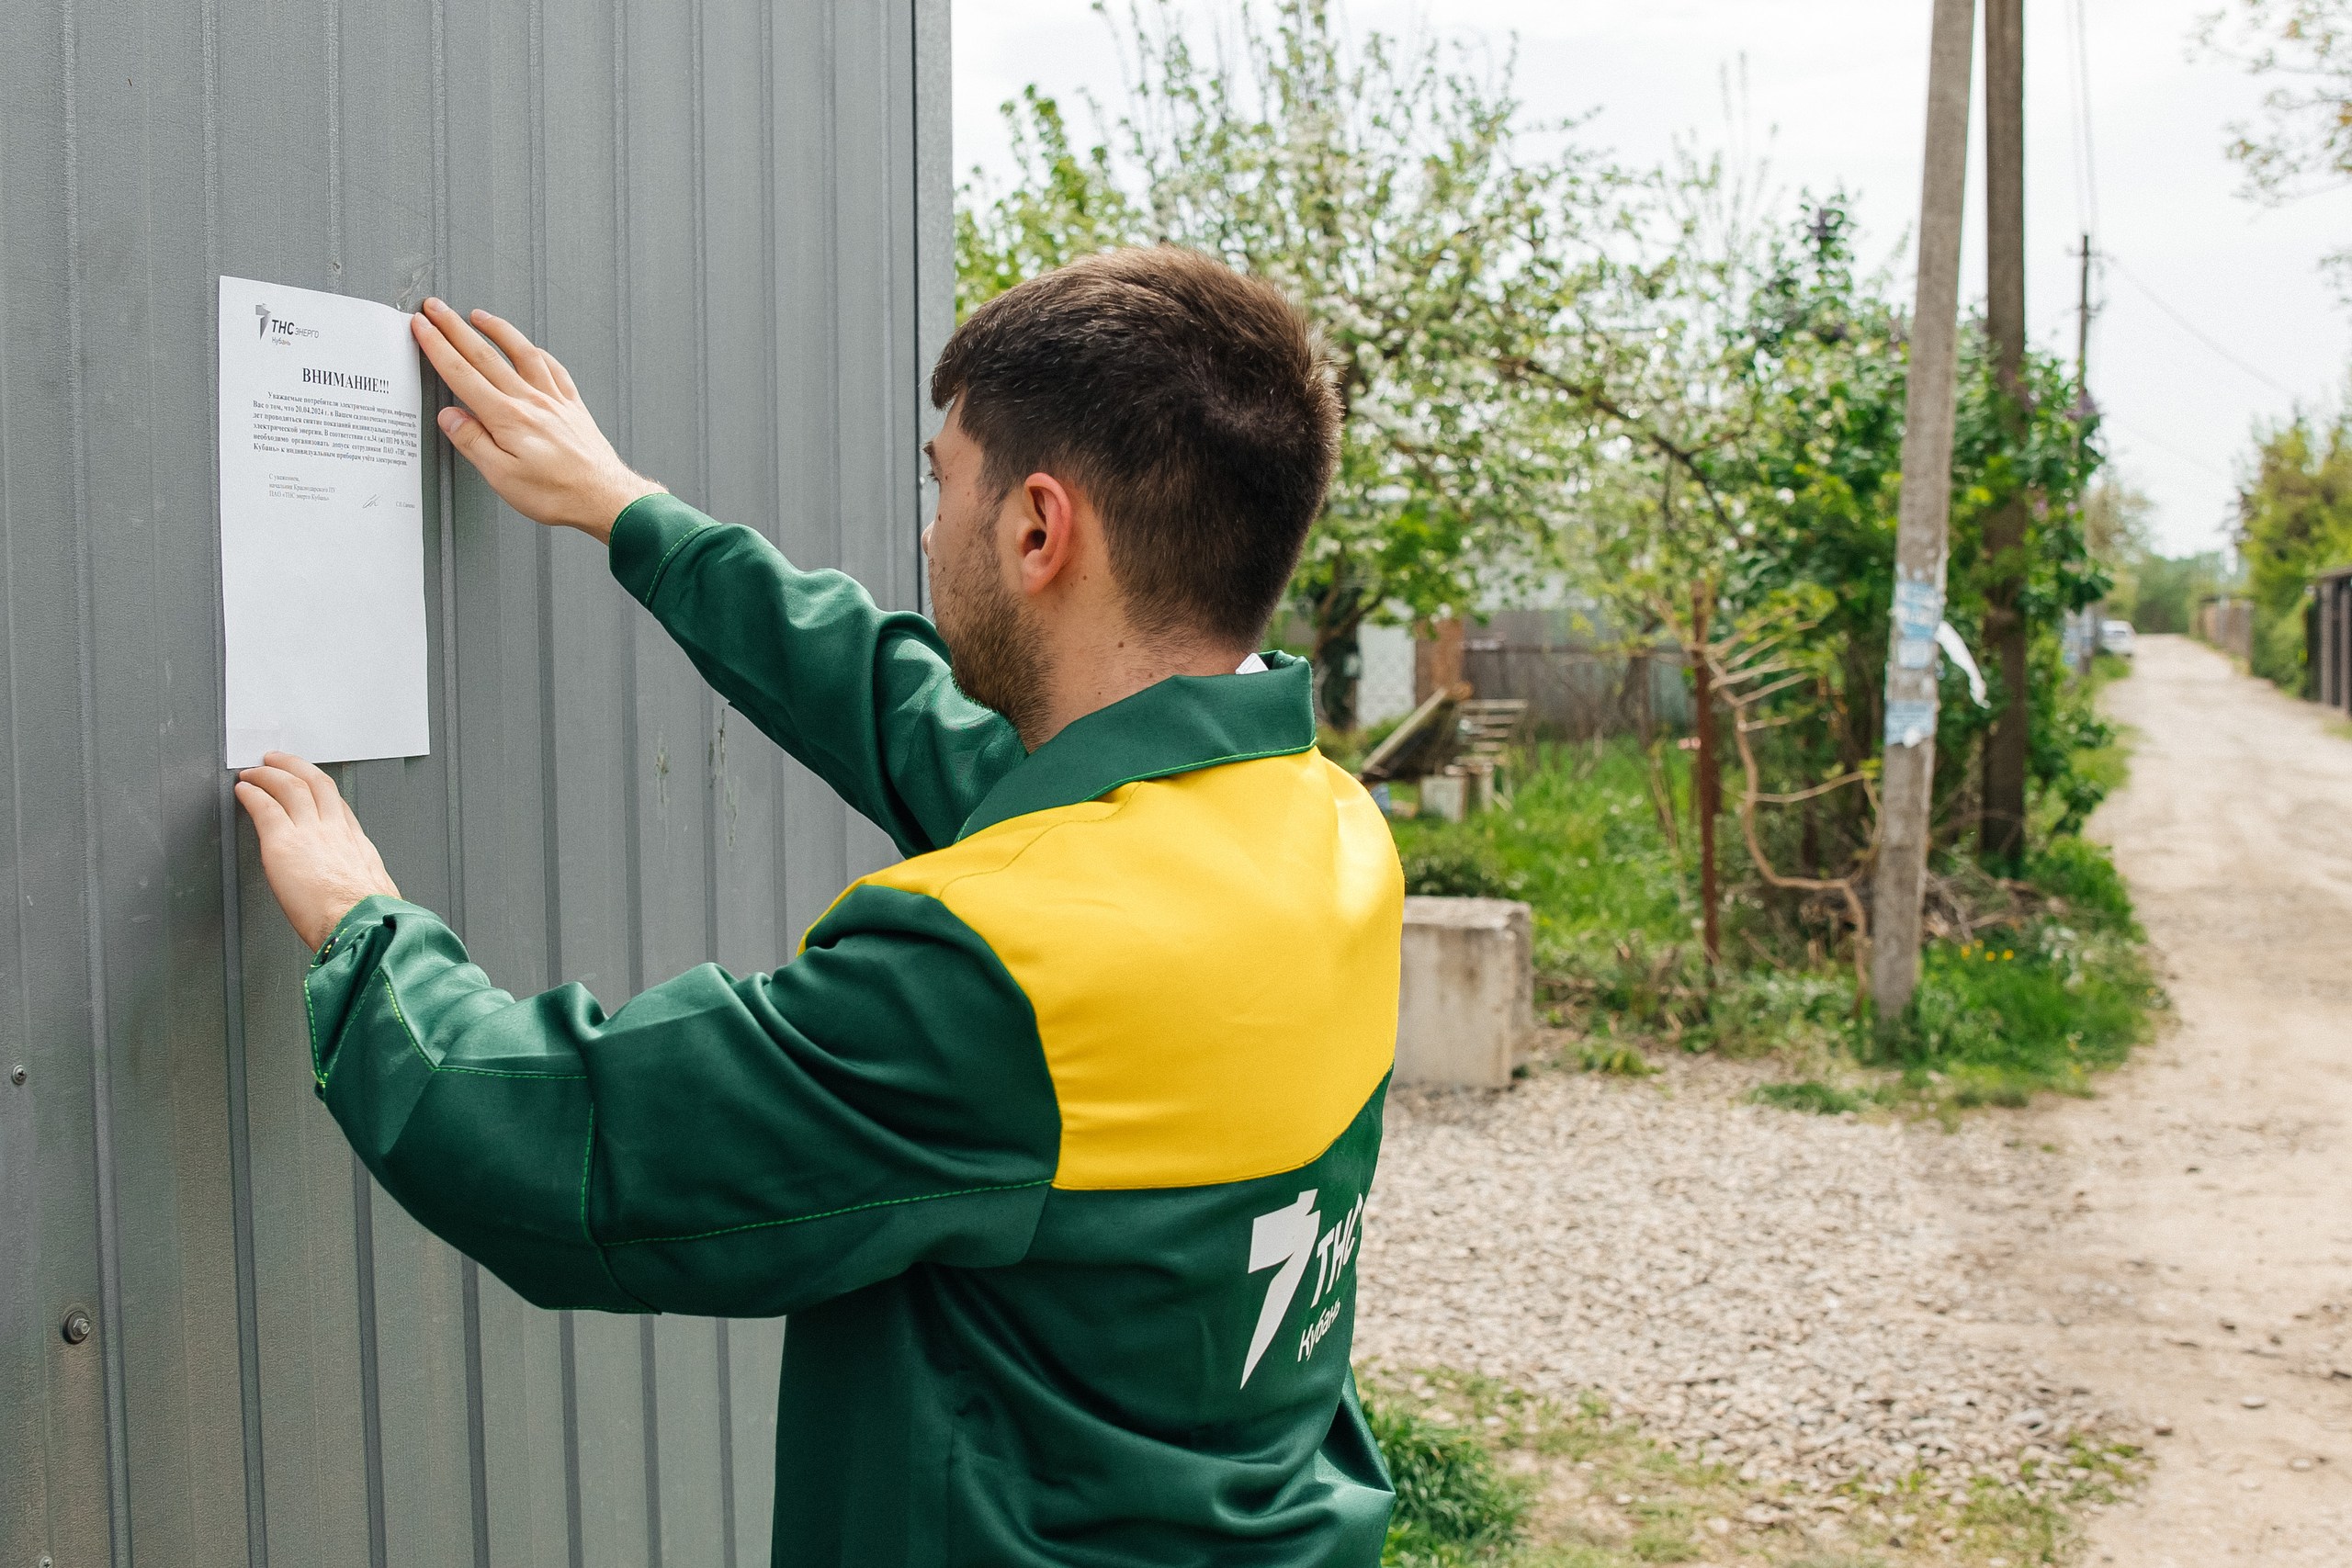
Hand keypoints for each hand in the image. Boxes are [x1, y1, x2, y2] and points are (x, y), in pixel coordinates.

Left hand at [234, 753, 402, 950]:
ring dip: (270, 774)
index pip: (339, 808)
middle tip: (280, 760)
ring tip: (255, 771)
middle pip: (317, 784)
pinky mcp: (283, 842)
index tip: (311, 786)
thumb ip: (366, 887)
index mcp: (357, 846)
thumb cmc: (367, 919)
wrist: (360, 924)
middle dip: (296, 767)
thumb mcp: (378, 895)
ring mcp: (310, 833)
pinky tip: (243, 790)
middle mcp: (335, 831)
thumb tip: (366, 900)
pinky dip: (252, 794)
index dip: (322, 792)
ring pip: (290, 787)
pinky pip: (264, 807)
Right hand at [410, 298, 663, 543]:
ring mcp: (554, 400)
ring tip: (478, 315)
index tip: (422, 327)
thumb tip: (449, 416)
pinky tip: (532, 348)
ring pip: (522, 352)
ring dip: (497, 330)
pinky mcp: (573, 406)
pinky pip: (554, 369)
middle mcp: (530, 401)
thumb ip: (472, 441)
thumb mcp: (502, 477)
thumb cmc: (557, 493)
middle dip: (455, 327)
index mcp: (507, 417)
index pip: (462, 373)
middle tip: (436, 307)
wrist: (605, 497)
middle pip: (485, 355)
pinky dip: (538, 353)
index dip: (438, 347)